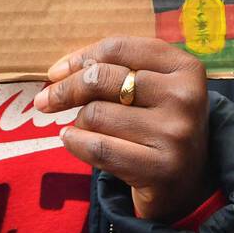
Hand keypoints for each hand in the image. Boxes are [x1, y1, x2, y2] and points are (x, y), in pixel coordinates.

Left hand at [37, 36, 213, 223]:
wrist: (188, 184)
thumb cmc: (159, 126)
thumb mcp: (154, 89)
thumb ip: (117, 71)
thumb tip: (59, 72)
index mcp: (184, 68)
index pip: (118, 48)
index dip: (80, 57)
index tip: (56, 72)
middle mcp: (184, 97)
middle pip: (101, 78)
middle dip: (65, 90)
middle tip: (45, 101)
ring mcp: (175, 134)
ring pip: (95, 114)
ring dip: (79, 123)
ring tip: (87, 130)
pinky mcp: (160, 169)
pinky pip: (98, 148)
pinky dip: (75, 143)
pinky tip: (71, 140)